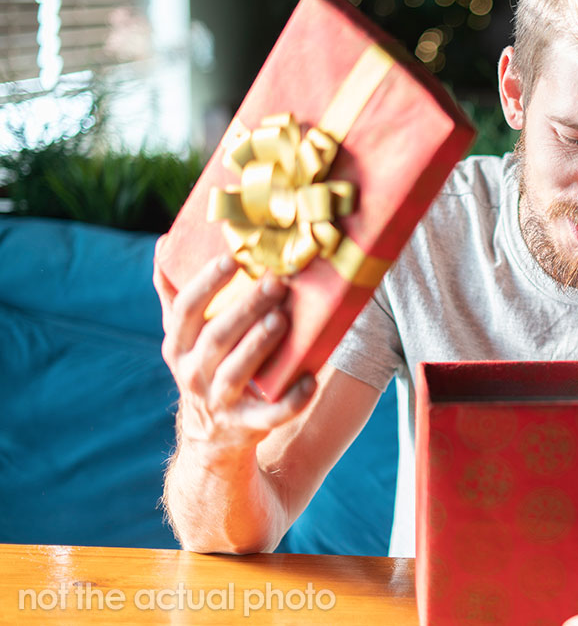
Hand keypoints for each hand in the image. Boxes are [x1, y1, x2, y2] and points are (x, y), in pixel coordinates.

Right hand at [153, 237, 315, 452]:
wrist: (213, 434)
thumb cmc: (205, 366)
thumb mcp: (184, 336)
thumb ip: (175, 295)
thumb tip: (165, 244)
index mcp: (177, 346)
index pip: (186, 311)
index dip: (206, 284)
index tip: (232, 259)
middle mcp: (193, 373)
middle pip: (217, 337)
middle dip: (245, 309)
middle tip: (275, 283)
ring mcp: (219, 401)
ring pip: (238, 372)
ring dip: (260, 345)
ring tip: (282, 320)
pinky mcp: (248, 425)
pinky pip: (270, 414)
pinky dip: (291, 400)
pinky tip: (310, 381)